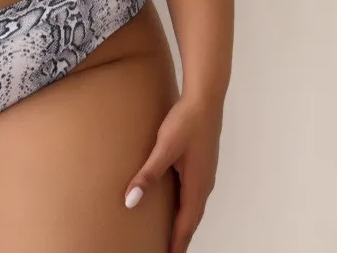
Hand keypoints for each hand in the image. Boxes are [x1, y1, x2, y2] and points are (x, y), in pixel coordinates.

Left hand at [123, 94, 222, 252]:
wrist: (204, 99)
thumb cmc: (185, 123)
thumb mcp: (163, 149)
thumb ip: (148, 175)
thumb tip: (131, 201)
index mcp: (197, 185)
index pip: (186, 223)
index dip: (177, 242)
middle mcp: (204, 183)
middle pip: (192, 218)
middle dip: (182, 236)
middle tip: (170, 250)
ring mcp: (205, 173)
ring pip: (194, 205)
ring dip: (184, 221)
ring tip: (173, 232)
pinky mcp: (201, 163)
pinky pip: (194, 193)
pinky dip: (186, 205)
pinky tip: (176, 200)